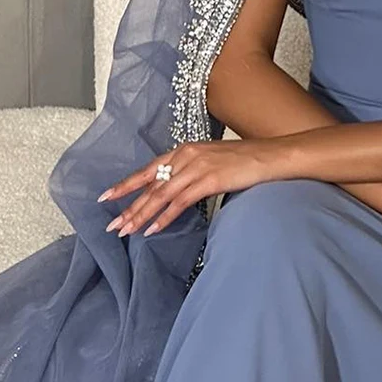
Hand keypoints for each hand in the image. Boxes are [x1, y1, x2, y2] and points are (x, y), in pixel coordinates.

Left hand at [98, 140, 283, 237]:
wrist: (273, 155)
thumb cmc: (248, 160)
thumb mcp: (214, 162)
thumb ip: (194, 172)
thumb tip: (179, 191)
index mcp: (185, 150)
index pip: (149, 169)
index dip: (127, 184)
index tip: (108, 196)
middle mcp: (186, 156)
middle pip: (150, 185)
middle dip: (128, 206)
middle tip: (112, 224)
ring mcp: (197, 167)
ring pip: (160, 195)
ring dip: (141, 215)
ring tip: (126, 231)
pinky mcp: (208, 180)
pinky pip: (179, 203)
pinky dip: (164, 218)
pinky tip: (152, 229)